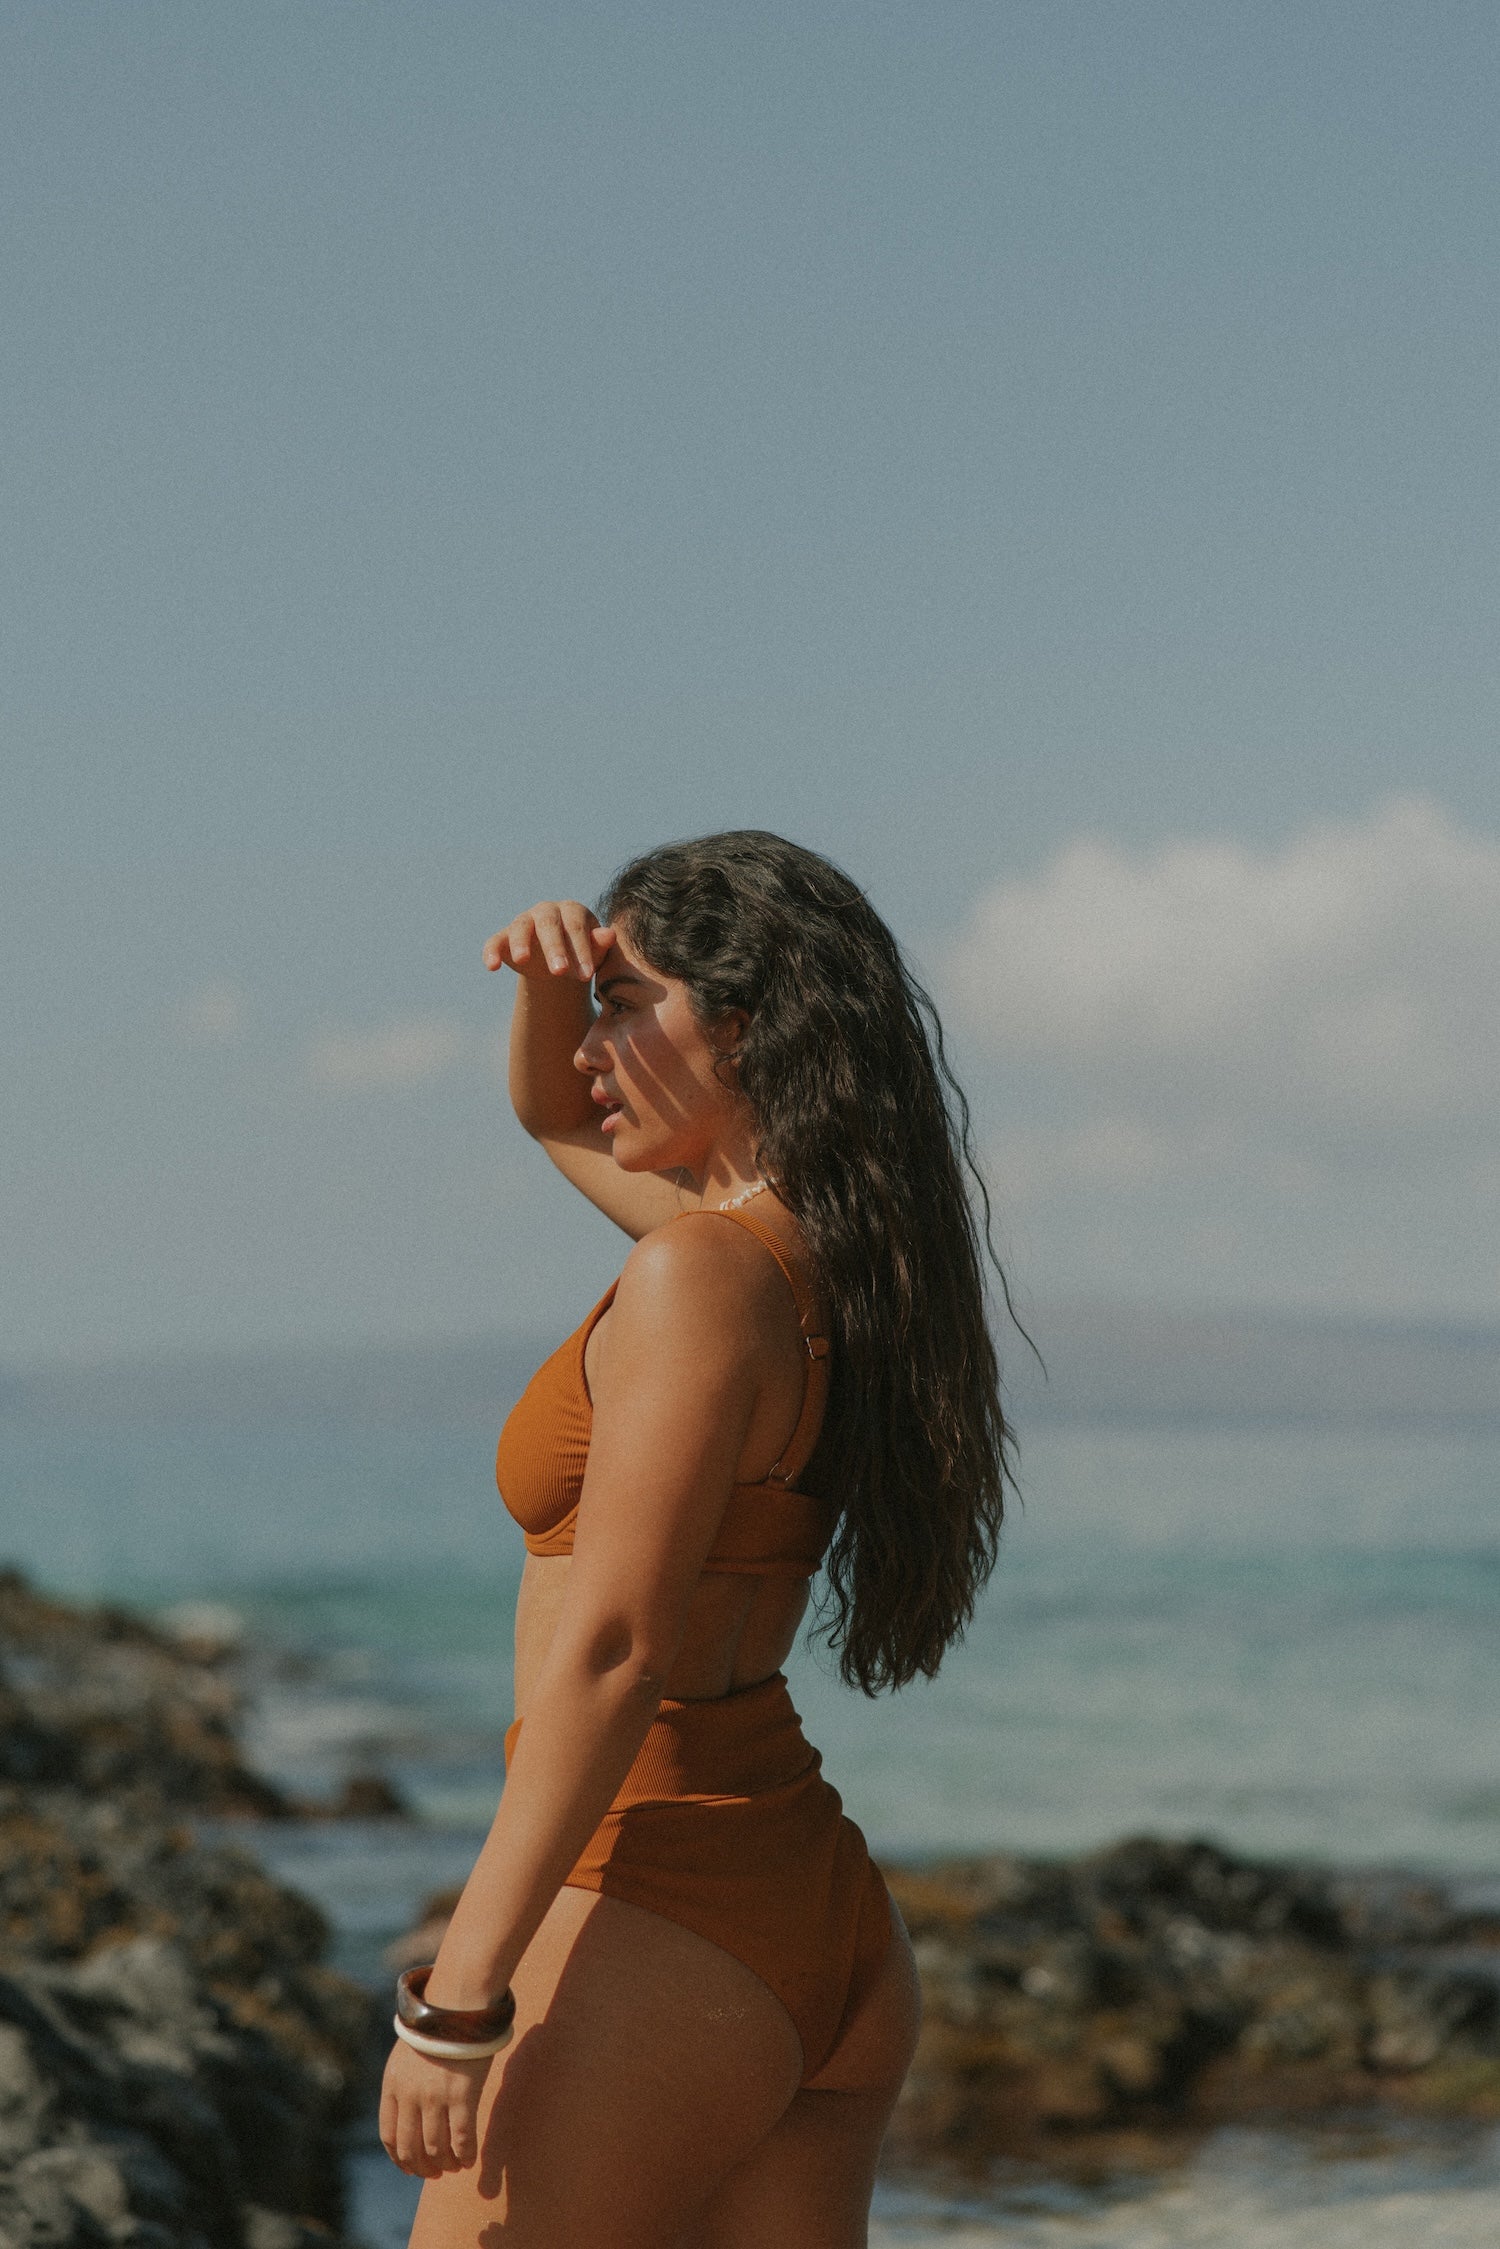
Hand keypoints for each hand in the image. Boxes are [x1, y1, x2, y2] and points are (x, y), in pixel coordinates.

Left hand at [378, 2036, 494, 2177]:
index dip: (399, 2158)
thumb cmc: (435, 2027)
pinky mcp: (462, 2095)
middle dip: (422, 2167)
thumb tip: (409, 2115)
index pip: (389, 2135)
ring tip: (453, 2166)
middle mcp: (410, 2096)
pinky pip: (462, 2138)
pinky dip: (464, 2154)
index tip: (410, 2168)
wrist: (457, 2002)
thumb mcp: (406, 2054)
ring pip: (436, 2148)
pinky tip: (469, 2159)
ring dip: (445, 2164)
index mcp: (393, 2085)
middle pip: (410, 2147)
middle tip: (434, 2173)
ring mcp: (435, 2097)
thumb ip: (403, 2085)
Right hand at [483, 900, 614, 981]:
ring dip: (520, 943)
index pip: (577, 927)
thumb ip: (600, 945)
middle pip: (548, 924)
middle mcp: (546, 911)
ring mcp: (524, 922)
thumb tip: (609, 934)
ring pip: (520, 928)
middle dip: (554, 947)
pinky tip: (492, 967)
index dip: (581, 950)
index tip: (586, 976)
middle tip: (560, 972)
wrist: (560, 967)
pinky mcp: (504, 937)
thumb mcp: (595, 954)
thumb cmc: (582, 956)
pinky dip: (491, 952)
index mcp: (572, 911)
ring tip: (522, 961)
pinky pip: (495, 941)